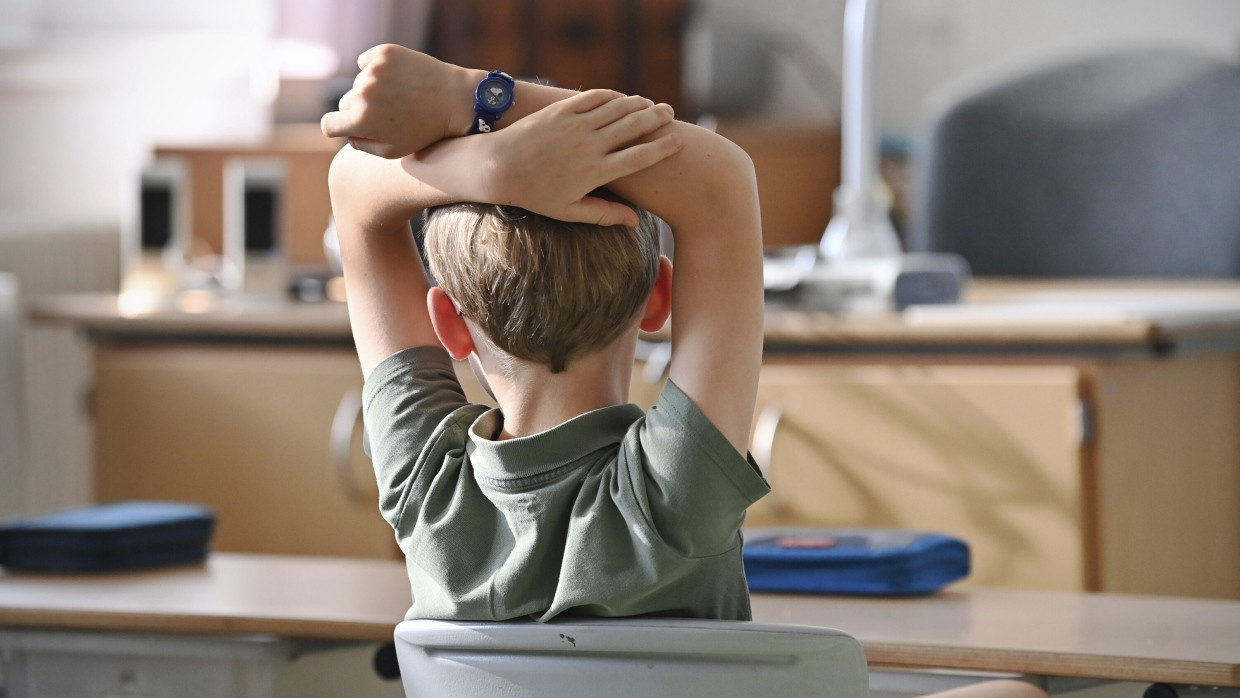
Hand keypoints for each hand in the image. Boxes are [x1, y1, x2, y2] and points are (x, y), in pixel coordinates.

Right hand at [321, 45, 470, 157]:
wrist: (456, 101)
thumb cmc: (425, 131)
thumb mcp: (392, 151)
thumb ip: (361, 144)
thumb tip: (345, 131)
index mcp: (362, 120)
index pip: (329, 124)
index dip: (338, 128)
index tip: (348, 126)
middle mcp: (363, 93)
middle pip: (345, 103)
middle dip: (360, 110)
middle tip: (388, 113)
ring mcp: (373, 70)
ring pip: (359, 82)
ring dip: (373, 89)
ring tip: (400, 97)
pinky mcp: (384, 53)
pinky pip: (366, 61)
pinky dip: (377, 69)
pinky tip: (397, 78)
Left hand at [406, 90, 682, 225]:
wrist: (498, 168)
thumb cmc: (535, 195)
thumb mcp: (570, 211)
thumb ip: (605, 214)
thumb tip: (635, 221)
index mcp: (596, 172)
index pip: (639, 156)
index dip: (662, 147)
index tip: (677, 142)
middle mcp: (589, 146)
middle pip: (633, 127)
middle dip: (656, 119)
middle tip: (670, 115)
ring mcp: (575, 125)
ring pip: (617, 109)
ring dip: (638, 104)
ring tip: (652, 104)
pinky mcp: (561, 110)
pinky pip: (594, 98)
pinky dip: (612, 96)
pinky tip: (623, 97)